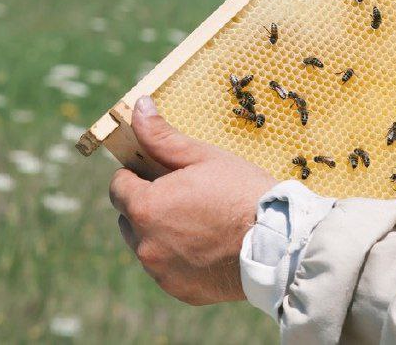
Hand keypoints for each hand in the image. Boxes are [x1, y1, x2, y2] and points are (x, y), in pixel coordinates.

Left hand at [109, 95, 275, 305]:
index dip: (136, 176)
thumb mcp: (205, 157)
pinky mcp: (177, 289)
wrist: (277, 242)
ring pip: (147, 245)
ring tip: (201, 223)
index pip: (118, 187)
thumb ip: (163, 136)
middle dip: (149, 206)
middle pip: (129, 218)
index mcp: (145, 206)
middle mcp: (144, 242)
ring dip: (162, 233)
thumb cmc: (242, 192)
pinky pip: (167, 269)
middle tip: (185, 197)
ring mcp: (159, 270)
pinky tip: (209, 246)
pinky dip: (180, 257)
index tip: (158, 174)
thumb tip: (138, 106)